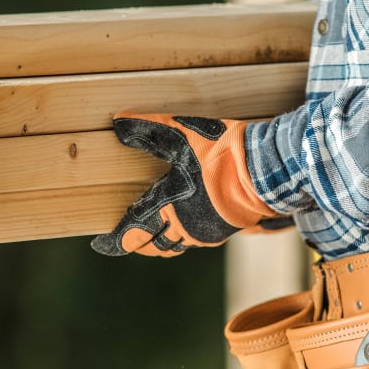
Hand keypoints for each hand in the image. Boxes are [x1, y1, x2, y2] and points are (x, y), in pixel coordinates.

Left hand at [90, 113, 277, 256]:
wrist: (266, 170)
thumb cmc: (222, 153)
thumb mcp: (182, 134)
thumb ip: (149, 130)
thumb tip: (117, 123)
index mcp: (168, 207)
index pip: (133, 233)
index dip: (116, 241)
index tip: (101, 245)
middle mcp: (184, 227)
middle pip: (154, 245)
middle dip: (139, 242)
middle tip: (128, 238)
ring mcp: (206, 232)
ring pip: (176, 245)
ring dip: (162, 241)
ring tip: (154, 232)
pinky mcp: (226, 229)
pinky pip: (196, 239)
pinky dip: (183, 235)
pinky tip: (186, 223)